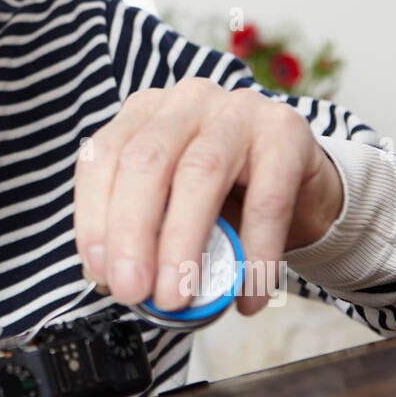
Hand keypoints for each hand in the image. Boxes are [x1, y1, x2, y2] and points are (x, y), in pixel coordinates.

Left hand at [74, 79, 343, 315]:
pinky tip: (249, 294)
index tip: (100, 271)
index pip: (103, 157)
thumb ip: (145, 229)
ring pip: (199, 174)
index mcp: (144, 112)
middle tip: (133, 289)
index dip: (94, 217)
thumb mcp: (174, 202)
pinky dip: (255, 255)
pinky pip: (267, 200)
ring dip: (182, 244)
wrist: (301, 182)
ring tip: (178, 295)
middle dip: (131, 233)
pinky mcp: (286, 133)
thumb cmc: (226, 192)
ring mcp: (238, 110)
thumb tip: (118, 281)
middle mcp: (186, 101)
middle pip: (145, 161)